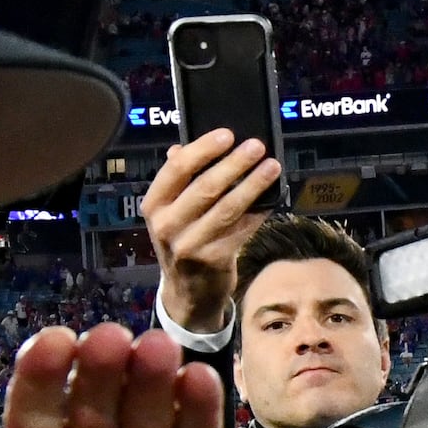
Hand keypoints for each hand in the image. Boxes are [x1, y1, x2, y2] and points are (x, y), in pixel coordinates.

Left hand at [0, 326, 225, 427]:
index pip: (38, 399)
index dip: (45, 369)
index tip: (53, 344)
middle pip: (97, 390)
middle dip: (103, 362)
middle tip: (109, 342)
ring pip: (147, 402)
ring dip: (152, 372)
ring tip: (155, 351)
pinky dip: (198, 406)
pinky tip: (197, 380)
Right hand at [143, 130, 275, 335]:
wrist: (187, 292)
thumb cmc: (182, 238)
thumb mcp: (170, 211)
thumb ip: (178, 179)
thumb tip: (184, 146)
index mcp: (154, 205)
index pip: (176, 170)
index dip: (203, 149)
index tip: (228, 134)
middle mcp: (167, 225)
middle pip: (205, 187)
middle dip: (235, 164)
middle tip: (257, 146)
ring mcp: (189, 245)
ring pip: (227, 208)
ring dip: (253, 185)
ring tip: (272, 166)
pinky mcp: (213, 260)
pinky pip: (242, 230)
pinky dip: (259, 212)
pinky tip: (273, 198)